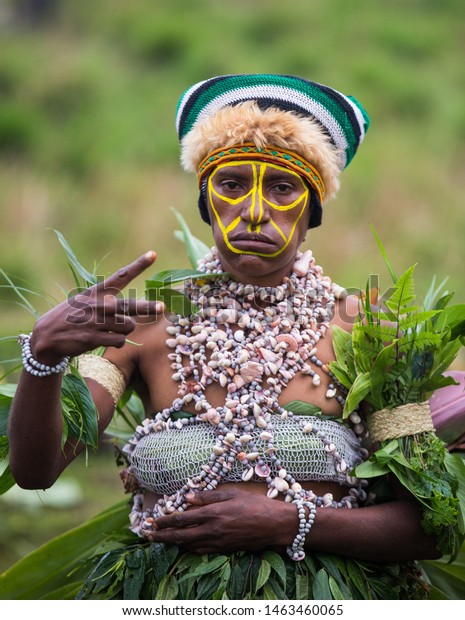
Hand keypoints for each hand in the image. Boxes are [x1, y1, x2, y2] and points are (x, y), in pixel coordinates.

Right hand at [30, 251, 163, 363]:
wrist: (48, 335)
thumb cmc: (72, 316)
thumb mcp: (85, 301)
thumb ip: (108, 303)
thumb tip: (132, 316)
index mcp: (97, 292)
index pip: (121, 276)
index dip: (138, 265)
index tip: (153, 254)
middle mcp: (99, 304)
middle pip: (130, 305)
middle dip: (147, 307)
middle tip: (161, 306)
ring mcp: (96, 321)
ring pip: (128, 326)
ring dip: (124, 330)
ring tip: (110, 329)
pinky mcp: (94, 337)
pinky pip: (120, 341)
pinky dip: (117, 341)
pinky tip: (103, 338)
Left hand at [145, 487, 296, 553]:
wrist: (275, 525)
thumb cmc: (256, 504)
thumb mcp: (232, 493)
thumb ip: (209, 495)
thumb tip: (188, 497)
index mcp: (214, 513)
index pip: (183, 518)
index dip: (166, 521)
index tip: (153, 522)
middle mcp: (213, 530)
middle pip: (181, 535)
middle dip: (162, 536)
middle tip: (148, 536)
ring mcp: (218, 542)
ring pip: (189, 545)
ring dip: (173, 543)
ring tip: (161, 541)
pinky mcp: (225, 549)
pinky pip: (201, 551)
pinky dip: (189, 549)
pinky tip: (184, 546)